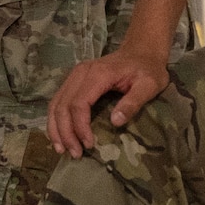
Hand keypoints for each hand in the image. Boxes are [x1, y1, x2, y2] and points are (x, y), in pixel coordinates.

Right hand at [47, 46, 169, 156]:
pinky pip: (58, 101)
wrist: (141, 50)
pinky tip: (59, 136)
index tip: (89, 145)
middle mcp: (81, 73)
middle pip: (63, 105)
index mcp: (98, 74)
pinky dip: (55, 120)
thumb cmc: (148, 68)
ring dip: (56, 128)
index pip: (80, 103)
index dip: (80, 127)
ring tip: (62, 150)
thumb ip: (133, 102)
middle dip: (66, 132)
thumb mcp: (149, 85)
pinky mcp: (73, 80)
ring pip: (55, 104)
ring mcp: (74, 75)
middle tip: (75, 154)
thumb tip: (115, 122)